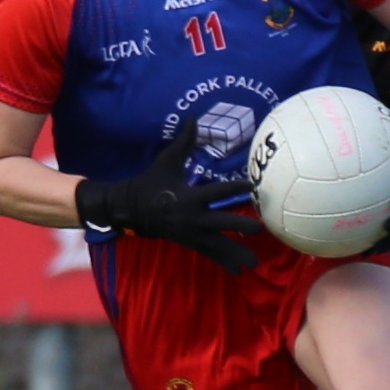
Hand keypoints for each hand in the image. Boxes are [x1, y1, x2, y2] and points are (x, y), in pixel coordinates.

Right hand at [74, 117, 263, 274]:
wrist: (130, 209)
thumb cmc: (151, 182)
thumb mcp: (166, 160)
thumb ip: (184, 142)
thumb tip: (194, 118)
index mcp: (189, 196)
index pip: (218, 191)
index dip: (236, 188)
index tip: (252, 186)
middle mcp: (193, 217)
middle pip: (222, 223)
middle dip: (241, 226)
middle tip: (260, 228)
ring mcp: (192, 233)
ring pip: (218, 245)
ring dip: (237, 253)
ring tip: (255, 263)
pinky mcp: (190, 242)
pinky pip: (210, 253)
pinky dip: (224, 262)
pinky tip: (239, 271)